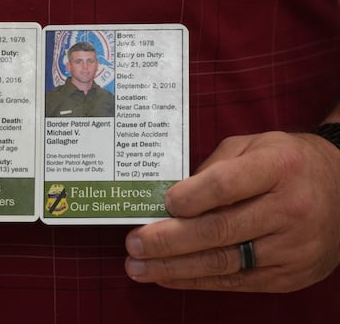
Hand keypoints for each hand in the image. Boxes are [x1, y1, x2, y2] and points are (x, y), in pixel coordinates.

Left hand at [125, 131, 339, 291]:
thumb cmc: (286, 162)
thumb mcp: (253, 146)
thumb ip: (215, 167)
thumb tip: (172, 198)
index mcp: (279, 167)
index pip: (226, 185)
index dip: (190, 197)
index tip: (163, 203)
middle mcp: (290, 209)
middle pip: (219, 229)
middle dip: (169, 240)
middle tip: (134, 243)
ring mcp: (292, 248)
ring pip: (223, 262)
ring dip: (174, 267)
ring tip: (138, 267)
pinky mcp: (289, 275)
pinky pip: (234, 281)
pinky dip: (195, 280)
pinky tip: (167, 276)